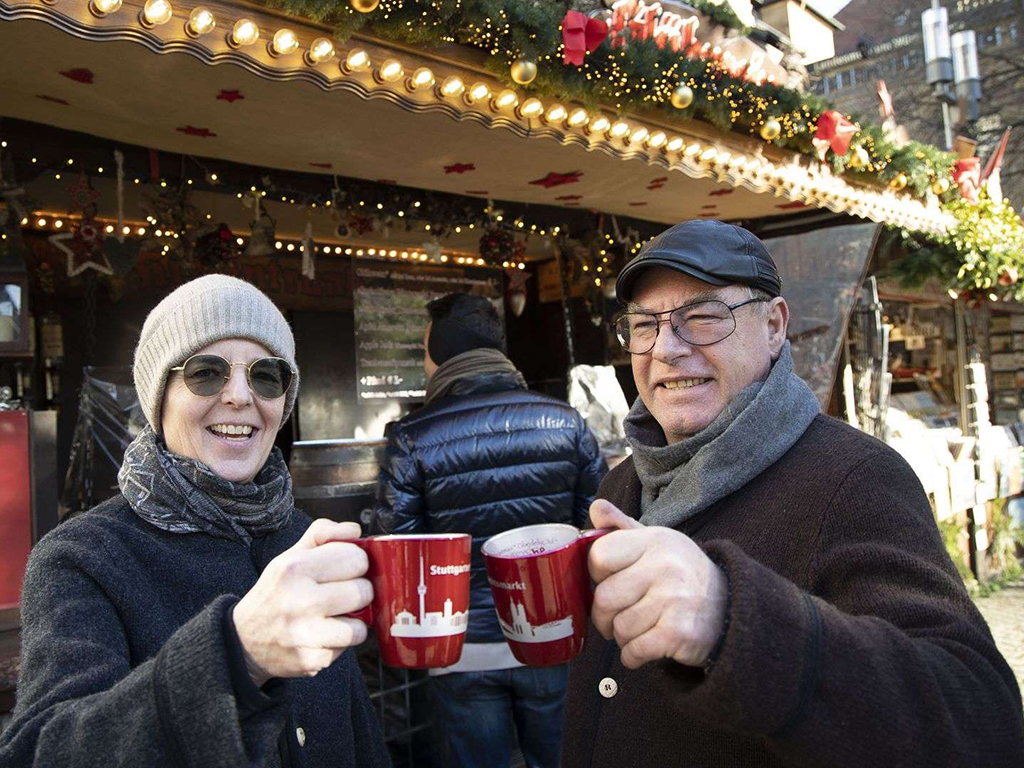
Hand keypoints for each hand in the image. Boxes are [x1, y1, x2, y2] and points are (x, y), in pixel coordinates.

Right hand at [232, 519, 371, 685]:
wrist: (243, 640)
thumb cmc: (276, 593)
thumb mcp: (289, 557)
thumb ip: (322, 535)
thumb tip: (355, 530)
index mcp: (295, 568)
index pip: (356, 558)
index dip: (356, 563)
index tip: (346, 570)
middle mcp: (299, 600)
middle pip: (364, 591)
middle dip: (358, 592)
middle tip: (341, 594)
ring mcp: (304, 634)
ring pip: (361, 625)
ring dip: (352, 622)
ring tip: (333, 617)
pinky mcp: (310, 660)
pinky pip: (346, 649)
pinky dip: (338, 643)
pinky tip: (320, 636)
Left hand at [587, 499, 728, 669]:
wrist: (732, 609)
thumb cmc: (681, 574)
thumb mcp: (657, 542)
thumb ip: (622, 527)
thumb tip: (596, 507)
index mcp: (656, 539)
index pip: (599, 556)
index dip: (598, 574)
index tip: (611, 580)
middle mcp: (665, 566)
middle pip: (604, 598)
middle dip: (604, 615)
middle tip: (618, 615)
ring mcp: (673, 600)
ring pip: (618, 628)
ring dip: (622, 636)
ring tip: (639, 628)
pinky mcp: (678, 633)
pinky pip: (633, 651)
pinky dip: (633, 656)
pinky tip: (645, 647)